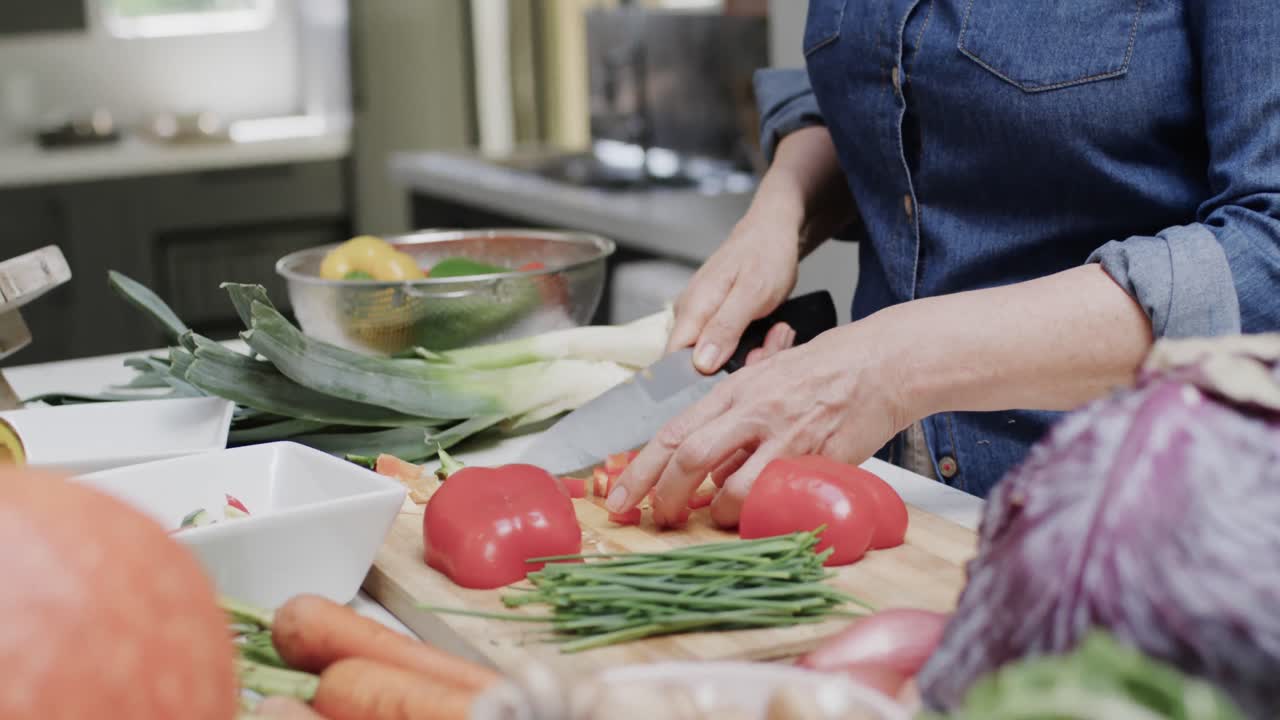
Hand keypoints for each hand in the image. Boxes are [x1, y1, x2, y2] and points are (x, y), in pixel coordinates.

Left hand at [607, 324, 909, 527]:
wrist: (880, 364)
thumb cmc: (823, 370)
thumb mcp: (764, 380)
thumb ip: (731, 419)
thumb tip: (705, 466)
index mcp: (732, 392)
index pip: (670, 434)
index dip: (639, 472)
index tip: (619, 501)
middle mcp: (751, 412)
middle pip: (688, 459)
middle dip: (664, 497)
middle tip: (658, 519)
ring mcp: (783, 437)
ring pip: (730, 487)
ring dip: (717, 513)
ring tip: (717, 518)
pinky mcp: (814, 459)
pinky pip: (775, 496)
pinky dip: (759, 513)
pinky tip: (758, 513)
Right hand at [668, 210, 803, 372]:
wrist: (772, 233)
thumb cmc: (765, 256)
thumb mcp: (753, 293)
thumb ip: (725, 328)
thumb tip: (700, 363)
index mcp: (692, 309)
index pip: (672, 361)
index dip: (698, 378)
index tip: (732, 376)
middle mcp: (688, 315)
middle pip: (698, 364)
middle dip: (734, 366)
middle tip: (767, 349)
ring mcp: (698, 317)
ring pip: (714, 357)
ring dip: (747, 355)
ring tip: (772, 334)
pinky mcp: (711, 319)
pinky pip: (723, 347)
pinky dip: (748, 346)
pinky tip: (765, 333)